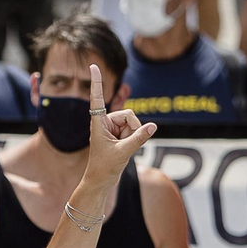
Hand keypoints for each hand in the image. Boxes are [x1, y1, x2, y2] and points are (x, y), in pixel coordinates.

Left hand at [82, 63, 157, 187]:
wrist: (101, 181)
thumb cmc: (105, 167)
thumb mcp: (124, 152)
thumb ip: (139, 138)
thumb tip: (153, 126)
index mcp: (98, 123)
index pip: (97, 98)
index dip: (97, 82)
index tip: (93, 66)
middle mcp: (104, 122)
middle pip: (128, 115)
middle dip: (133, 129)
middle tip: (125, 145)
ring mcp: (112, 127)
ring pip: (133, 123)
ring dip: (133, 136)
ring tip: (123, 149)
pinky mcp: (119, 134)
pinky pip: (134, 130)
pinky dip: (134, 139)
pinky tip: (126, 149)